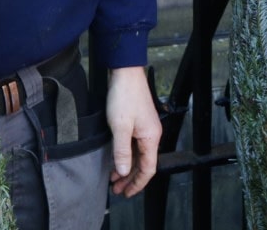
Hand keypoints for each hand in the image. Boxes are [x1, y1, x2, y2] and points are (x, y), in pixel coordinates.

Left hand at [106, 65, 160, 196]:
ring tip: (114, 178)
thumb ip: (122, 151)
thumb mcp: (120, 127)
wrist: (125, 73)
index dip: (137, 184)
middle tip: (117, 190)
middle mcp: (152, 135)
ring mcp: (146, 128)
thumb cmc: (124, 97)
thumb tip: (124, 172)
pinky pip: (135, 146)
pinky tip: (116, 159)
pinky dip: (126, 155)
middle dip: (131, 179)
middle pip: (144, 164)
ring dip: (127, 168)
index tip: (126, 193)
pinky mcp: (139, 122)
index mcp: (151, 138)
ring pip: (138, 155)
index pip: (148, 169)